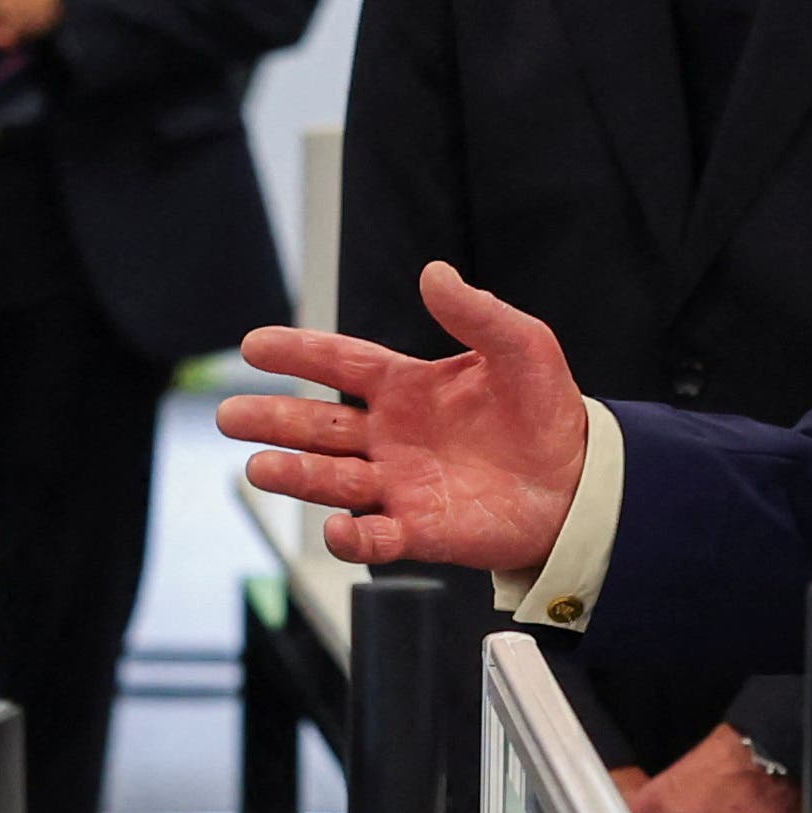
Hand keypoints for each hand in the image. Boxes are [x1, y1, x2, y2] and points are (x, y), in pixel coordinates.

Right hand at [223, 263, 594, 573]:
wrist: (582, 482)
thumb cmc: (547, 411)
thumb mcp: (522, 348)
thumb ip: (477, 313)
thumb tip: (434, 273)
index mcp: (407, 386)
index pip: (340, 362)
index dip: (297, 353)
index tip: (253, 346)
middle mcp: (391, 435)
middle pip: (318, 425)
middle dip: (272, 421)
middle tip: (230, 416)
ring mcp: (400, 484)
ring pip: (333, 480)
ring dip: (295, 475)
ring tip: (260, 468)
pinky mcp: (420, 531)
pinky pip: (375, 538)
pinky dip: (353, 539)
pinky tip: (337, 529)